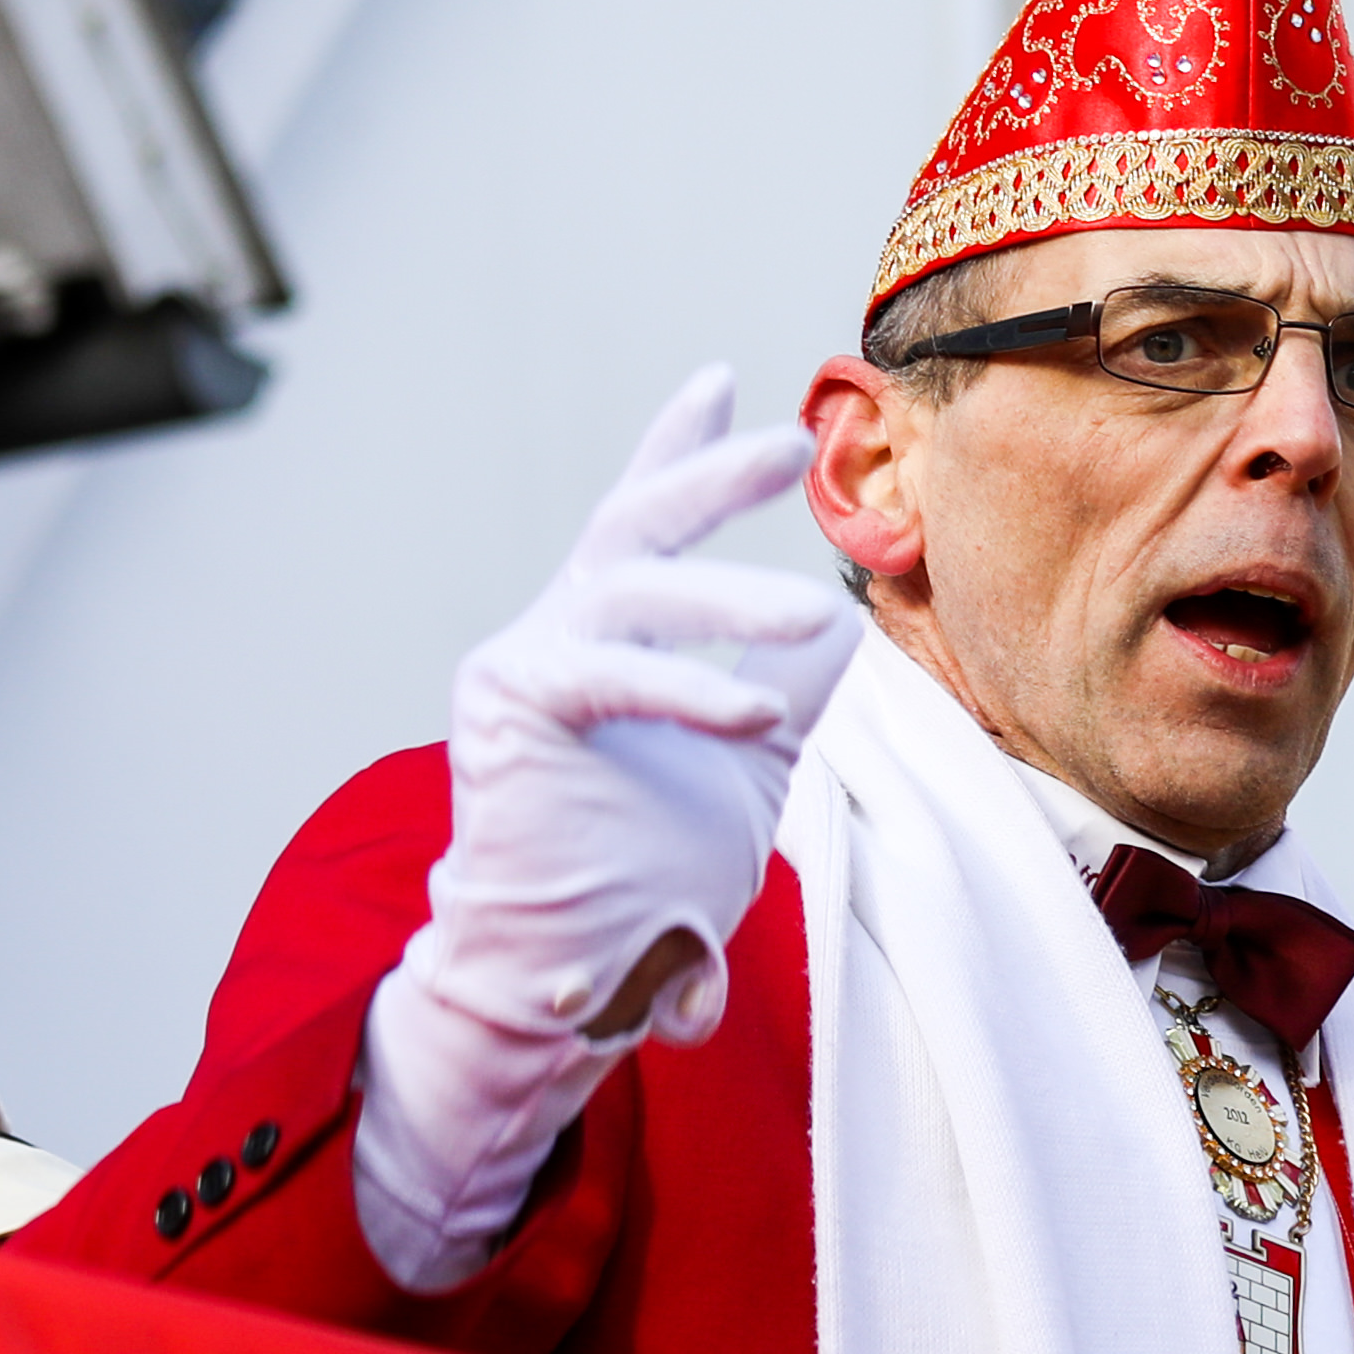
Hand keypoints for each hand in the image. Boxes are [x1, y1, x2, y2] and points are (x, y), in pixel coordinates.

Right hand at [357, 371, 862, 1286]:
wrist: (569, 969)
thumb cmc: (646, 871)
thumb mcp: (747, 767)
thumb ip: (790, 691)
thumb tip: (842, 628)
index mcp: (612, 635)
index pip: (647, 527)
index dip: (677, 449)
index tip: (720, 383)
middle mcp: (562, 631)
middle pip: (632, 523)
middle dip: (704, 472)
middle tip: (789, 441)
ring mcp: (527, 661)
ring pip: (630, 589)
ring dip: (725, 594)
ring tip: (811, 610)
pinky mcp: (510, 710)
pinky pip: (608, 676)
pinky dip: (688, 686)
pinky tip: (757, 711)